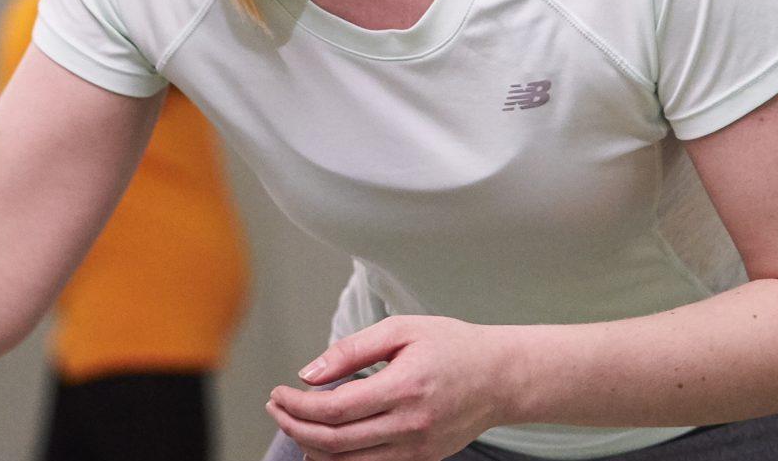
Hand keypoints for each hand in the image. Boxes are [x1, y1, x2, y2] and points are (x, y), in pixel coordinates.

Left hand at [265, 316, 519, 460]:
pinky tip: (324, 445)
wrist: (502, 378)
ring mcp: (418, 448)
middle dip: (295, 427)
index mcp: (404, 387)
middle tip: (276, 409)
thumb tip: (308, 373)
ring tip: (294, 425)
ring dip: (313, 448)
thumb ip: (352, 350)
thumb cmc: (453, 347)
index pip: (334, 409)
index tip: (278, 393)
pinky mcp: (423, 459)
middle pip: (336, 441)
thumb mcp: (402, 330)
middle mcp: (411, 425)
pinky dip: (341, 460)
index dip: (297, 405)